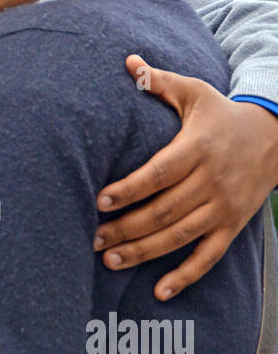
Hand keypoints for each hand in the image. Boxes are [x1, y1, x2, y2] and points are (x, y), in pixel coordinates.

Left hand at [93, 54, 277, 300]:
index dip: (129, 189)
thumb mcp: (196, 93)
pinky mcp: (232, 226)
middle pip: (163, 210)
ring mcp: (223, 208)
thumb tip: (128, 62)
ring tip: (110, 260)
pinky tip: (159, 291)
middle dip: (126, 227)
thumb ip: (160, 82)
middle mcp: (210, 181)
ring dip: (144, 252)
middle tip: (93, 239)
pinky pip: (208, 257)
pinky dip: (185, 276)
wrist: (276, 136)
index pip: (158, 173)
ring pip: (179, 236)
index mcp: (197, 148)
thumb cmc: (223, 114)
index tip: (100, 201)